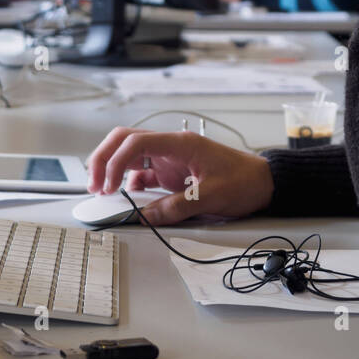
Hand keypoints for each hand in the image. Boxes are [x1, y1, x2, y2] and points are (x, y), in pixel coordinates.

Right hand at [85, 129, 273, 225]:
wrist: (265, 182)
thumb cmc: (245, 181)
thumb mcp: (211, 198)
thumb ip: (176, 208)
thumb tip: (145, 217)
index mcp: (180, 143)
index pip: (135, 142)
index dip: (114, 162)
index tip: (107, 185)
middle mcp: (171, 146)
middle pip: (125, 141)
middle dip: (103, 158)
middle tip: (93, 184)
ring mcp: (170, 157)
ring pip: (130, 153)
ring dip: (112, 168)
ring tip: (102, 190)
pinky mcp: (172, 171)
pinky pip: (143, 171)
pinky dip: (129, 181)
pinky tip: (126, 196)